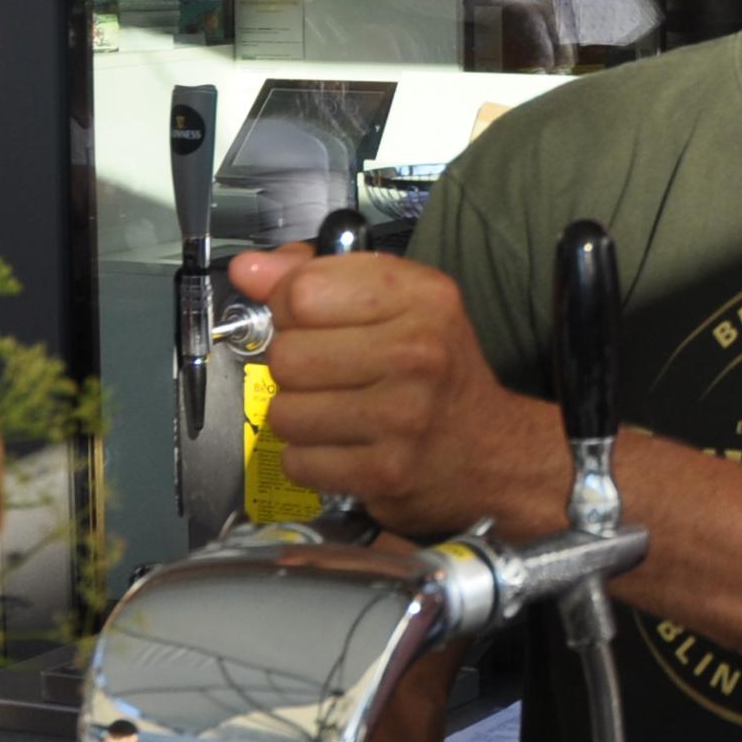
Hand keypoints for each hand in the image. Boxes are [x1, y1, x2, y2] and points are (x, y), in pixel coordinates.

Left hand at [232, 245, 563, 539]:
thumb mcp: (399, 304)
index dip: (292, 308)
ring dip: (301, 416)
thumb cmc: (439, 373)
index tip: (316, 322)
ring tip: (340, 412)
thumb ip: (319, 277)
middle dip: (296, 368)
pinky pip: (298, 460)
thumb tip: (248, 270)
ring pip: (284, 412)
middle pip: (286, 355)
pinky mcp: (385, 472)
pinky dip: (311, 458)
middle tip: (334, 374)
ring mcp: (403, 417)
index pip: (303, 291)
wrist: (493, 454)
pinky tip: (346, 446)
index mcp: (423, 297)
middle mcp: (418, 352)